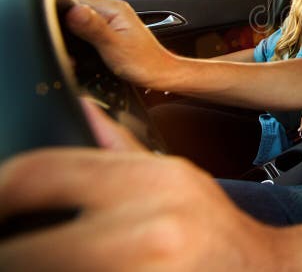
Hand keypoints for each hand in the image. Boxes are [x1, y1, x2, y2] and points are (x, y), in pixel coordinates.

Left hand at [0, 98, 274, 270]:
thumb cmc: (216, 232)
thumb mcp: (174, 177)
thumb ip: (119, 147)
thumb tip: (82, 110)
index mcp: (149, 180)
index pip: (39, 173)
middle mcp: (148, 226)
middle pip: (26, 248)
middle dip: (11, 250)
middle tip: (11, 248)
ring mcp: (147, 271)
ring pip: (47, 270)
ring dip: (34, 267)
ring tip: (37, 262)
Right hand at [65, 0, 178, 88]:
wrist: (161, 75)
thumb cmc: (144, 63)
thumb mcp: (114, 46)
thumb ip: (93, 28)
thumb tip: (73, 11)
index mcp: (113, 9)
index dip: (58, 8)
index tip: (49, 24)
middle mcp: (112, 10)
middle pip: (75, 6)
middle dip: (62, 20)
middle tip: (59, 40)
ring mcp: (112, 20)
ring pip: (80, 18)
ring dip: (70, 29)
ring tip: (69, 46)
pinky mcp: (110, 31)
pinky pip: (88, 28)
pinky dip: (79, 37)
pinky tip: (78, 48)